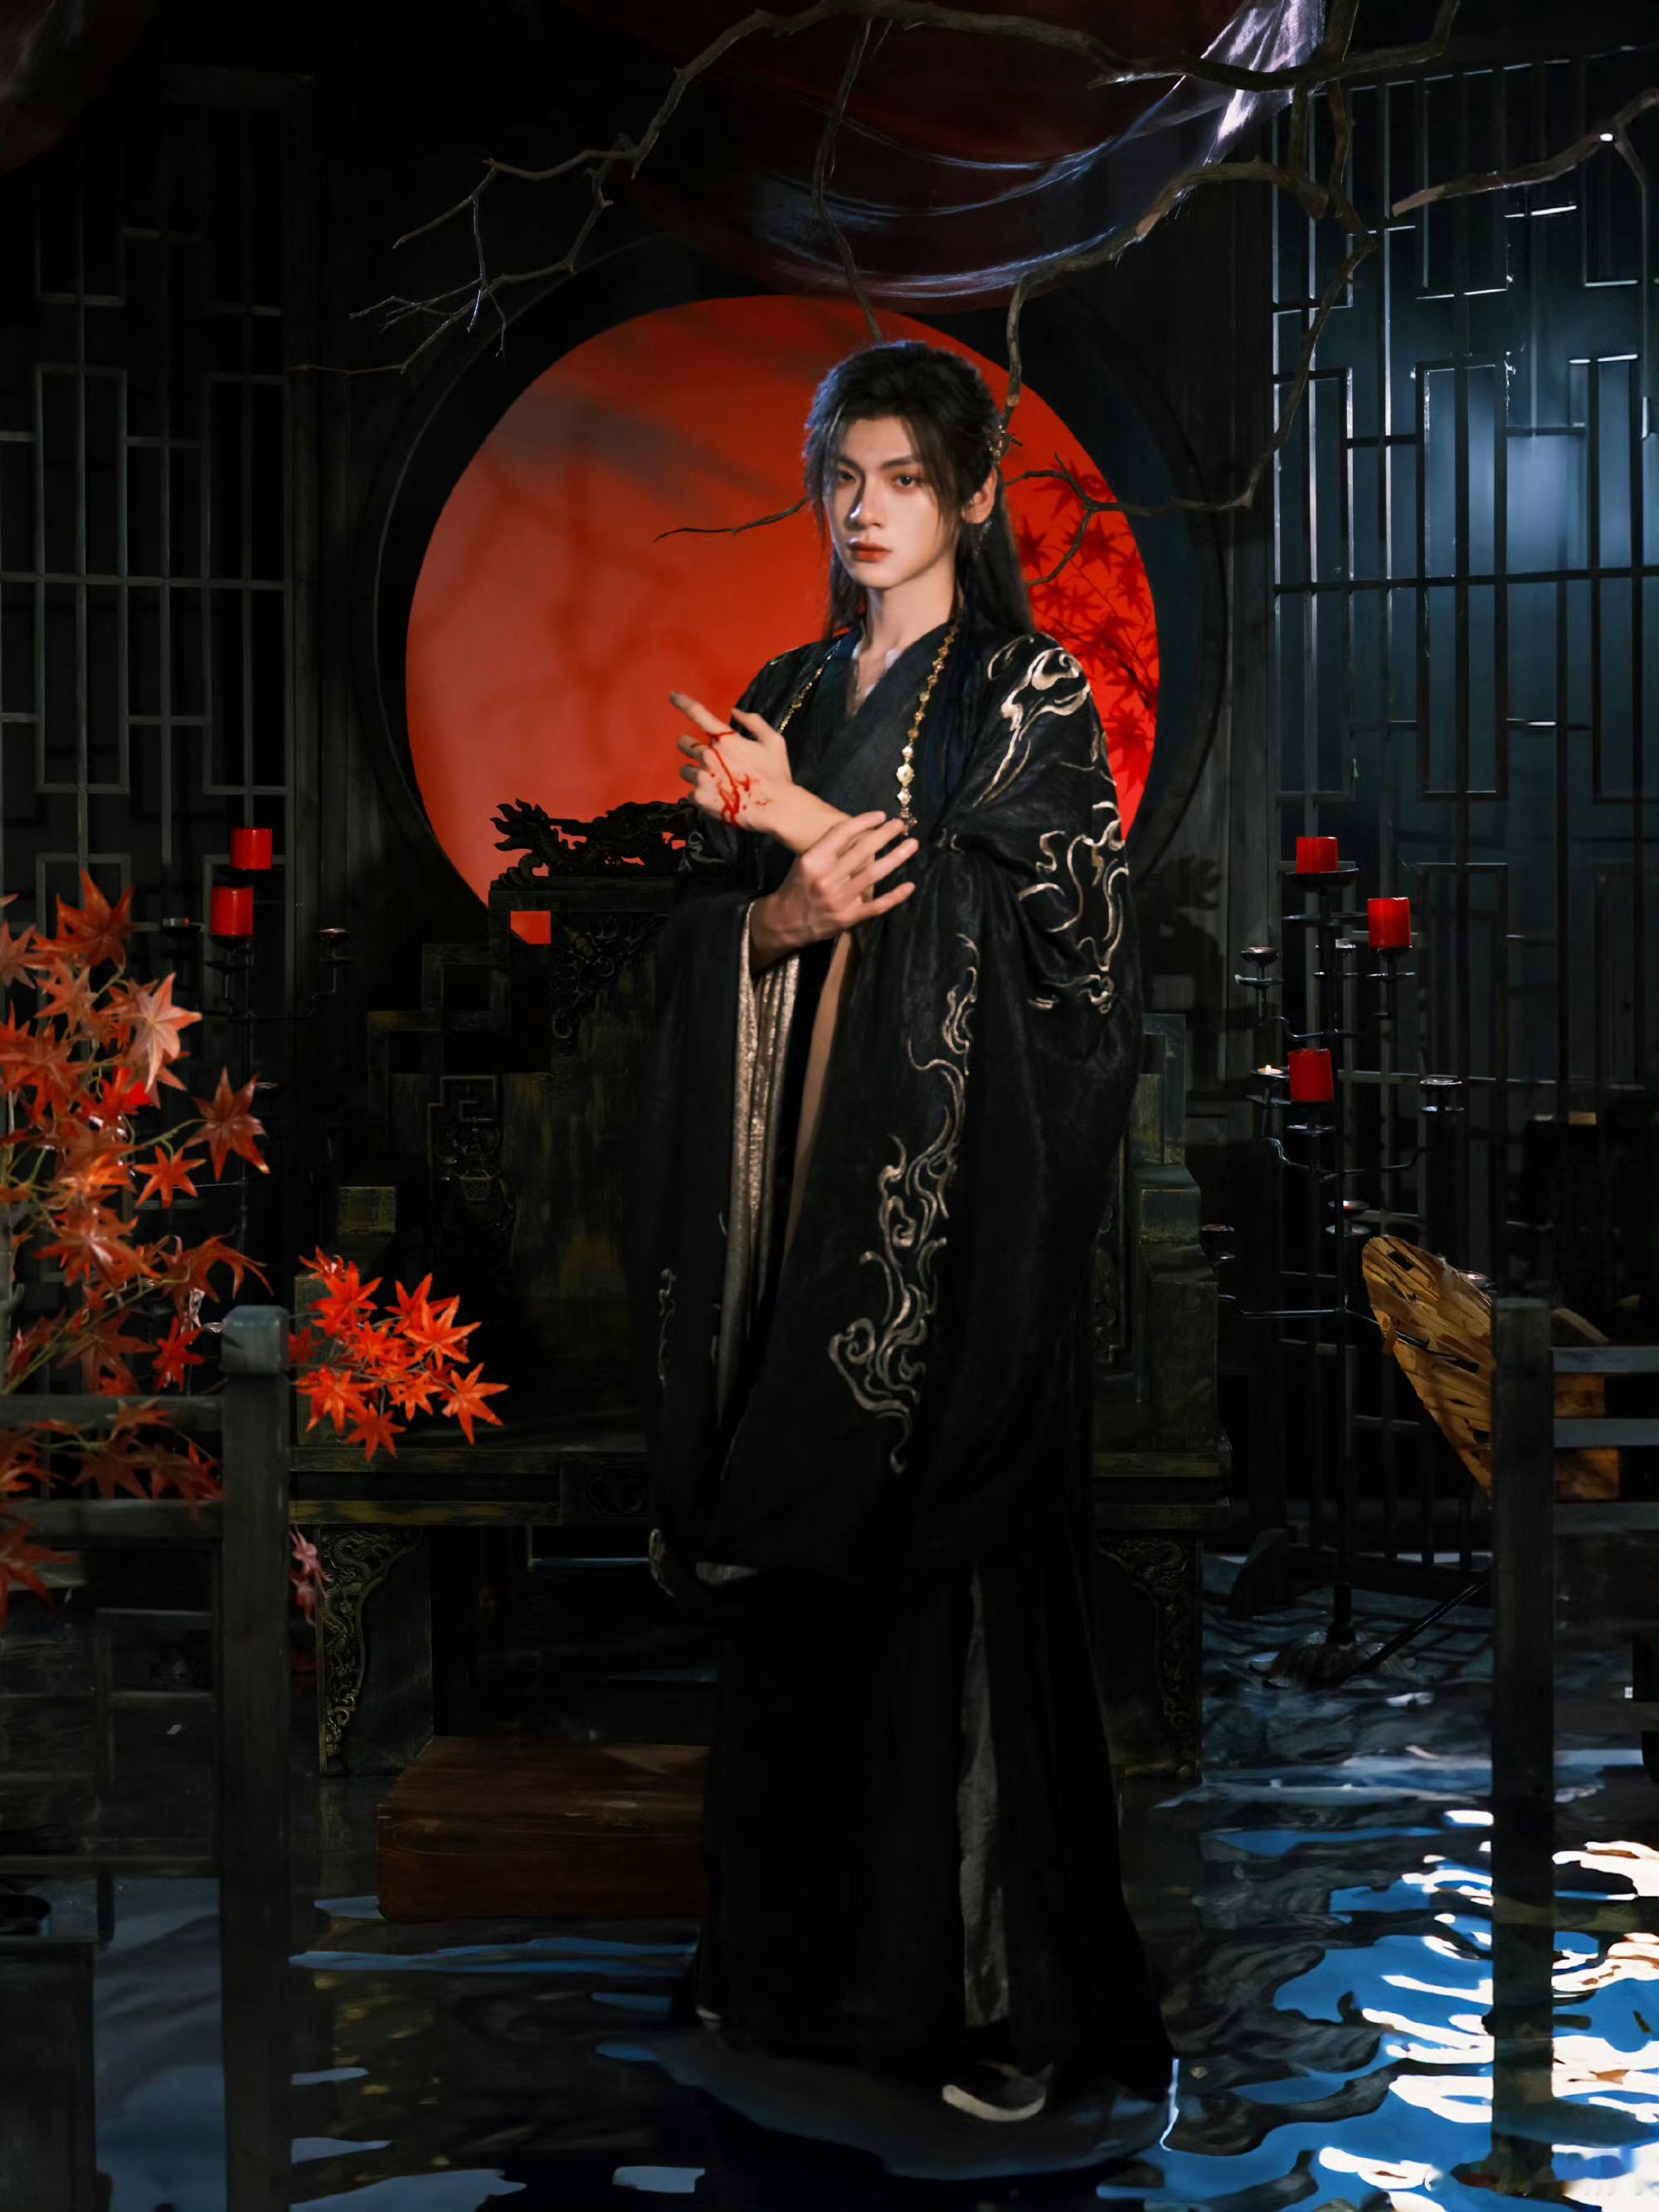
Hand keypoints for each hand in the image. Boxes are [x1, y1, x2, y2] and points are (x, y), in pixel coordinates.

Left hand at [671, 690, 793, 833]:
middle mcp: (709, 755)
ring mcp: (702, 777)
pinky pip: (690, 793)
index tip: (672, 696)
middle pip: (683, 744)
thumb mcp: (774, 742)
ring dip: (696, 774)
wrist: (774, 810)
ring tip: (714, 784)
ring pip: (685, 770)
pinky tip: (716, 799)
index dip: (683, 702)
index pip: (699, 714)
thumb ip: (754, 722)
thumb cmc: (775, 776)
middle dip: (691, 748)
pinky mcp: (699, 797)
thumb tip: (735, 711)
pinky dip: (701, 795)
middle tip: (707, 760)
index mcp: (726, 740)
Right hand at [754, 812, 917, 963]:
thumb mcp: (805, 861)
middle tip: (900, 825)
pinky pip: (877, 906)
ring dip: (896, 857)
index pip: (843, 833)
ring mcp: (839, 899)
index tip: (880, 815)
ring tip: (912, 845)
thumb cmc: (797, 886)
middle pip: (863, 850)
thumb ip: (828, 848)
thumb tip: (859, 832)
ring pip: (874, 874)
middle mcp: (827, 878)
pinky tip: (910, 886)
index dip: (864, 821)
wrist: (784, 922)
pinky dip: (895, 896)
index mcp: (814, 859)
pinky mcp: (848, 918)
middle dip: (885, 834)